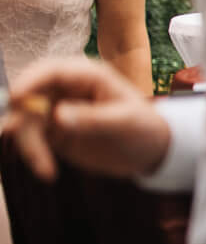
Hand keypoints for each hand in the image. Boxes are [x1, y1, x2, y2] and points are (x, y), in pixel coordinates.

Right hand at [1, 57, 169, 181]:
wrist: (150, 151)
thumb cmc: (144, 128)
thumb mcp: (124, 123)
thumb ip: (92, 118)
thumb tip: (57, 115)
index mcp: (87, 75)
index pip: (50, 71)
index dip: (30, 81)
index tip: (17, 99)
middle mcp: (67, 89)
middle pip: (29, 96)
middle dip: (22, 120)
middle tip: (31, 147)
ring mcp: (55, 109)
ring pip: (25, 121)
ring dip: (29, 145)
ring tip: (47, 172)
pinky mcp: (52, 131)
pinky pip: (31, 139)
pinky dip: (34, 154)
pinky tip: (47, 172)